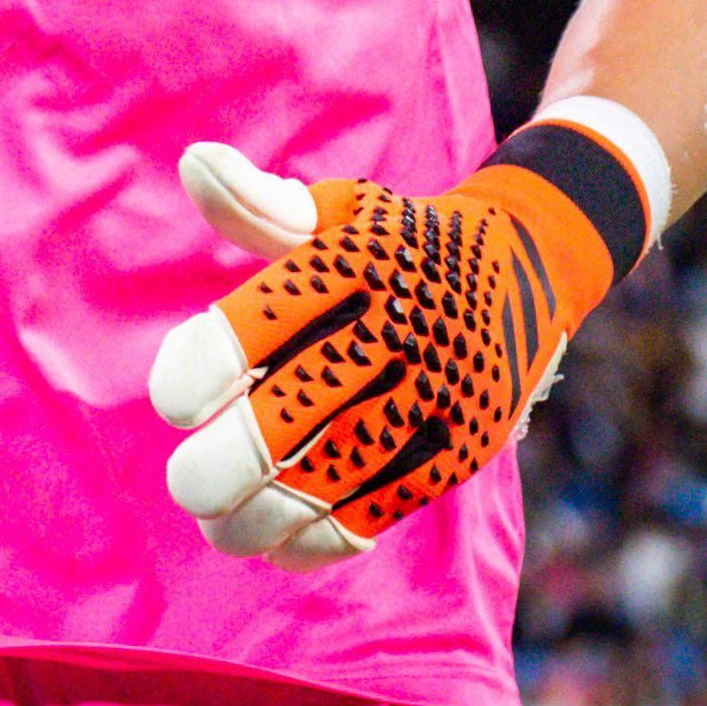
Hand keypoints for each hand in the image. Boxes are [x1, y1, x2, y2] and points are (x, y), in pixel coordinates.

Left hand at [144, 133, 625, 568]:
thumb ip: (259, 205)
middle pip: (293, 412)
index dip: (203, 369)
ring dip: (264, 515)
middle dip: (224, 464)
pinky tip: (281, 543)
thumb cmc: (402, 245)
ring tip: (221, 525)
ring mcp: (436, 391)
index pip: (261, 321)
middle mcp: (397, 326)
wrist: (531, 266)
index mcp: (354, 261)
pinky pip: (384, 508)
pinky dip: (324, 539)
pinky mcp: (462, 445)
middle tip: (187, 485)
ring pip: (334, 474)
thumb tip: (194, 162)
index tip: (175, 403)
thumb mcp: (342, 212)